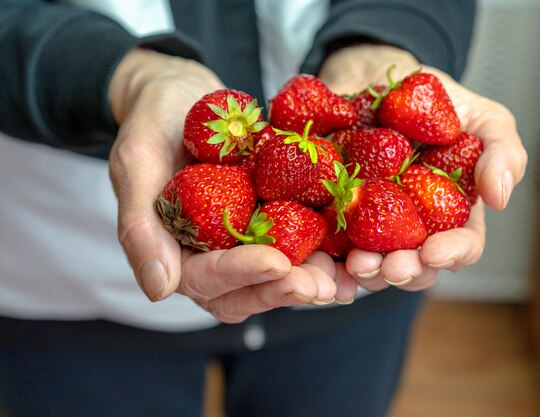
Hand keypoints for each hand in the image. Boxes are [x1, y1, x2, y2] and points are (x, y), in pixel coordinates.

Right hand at [108, 49, 335, 322]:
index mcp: (174, 250)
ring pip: (275, 276)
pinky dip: (321, 252)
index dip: (241, 274)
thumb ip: (139, 226)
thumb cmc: (152, 122)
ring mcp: (241, 240)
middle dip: (282, 290)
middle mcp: (210, 254)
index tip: (276, 263)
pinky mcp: (269, 219)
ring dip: (307, 281)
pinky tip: (349, 251)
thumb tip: (160, 290)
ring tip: (340, 279)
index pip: (206, 278)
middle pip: (245, 290)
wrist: (180, 94)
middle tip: (319, 286)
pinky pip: (296, 242)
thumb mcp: (136, 162)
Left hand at [318, 44, 526, 292]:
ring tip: (357, 264)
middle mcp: (413, 225)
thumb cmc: (437, 103)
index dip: (451, 254)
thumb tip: (499, 199)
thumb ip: (502, 153)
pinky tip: (328, 263)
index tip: (434, 252)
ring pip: (373, 264)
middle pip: (414, 267)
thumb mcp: (483, 118)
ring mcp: (373, 222)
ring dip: (367, 272)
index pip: (461, 246)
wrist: (377, 76)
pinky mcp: (336, 213)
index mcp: (452, 212)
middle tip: (390, 266)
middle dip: (404, 272)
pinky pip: (331, 246)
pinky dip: (329, 262)